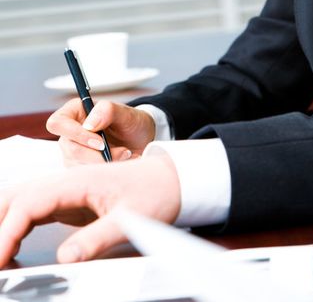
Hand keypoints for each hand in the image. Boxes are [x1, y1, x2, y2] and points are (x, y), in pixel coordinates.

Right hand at [0, 151, 180, 267]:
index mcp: (78, 181)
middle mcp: (67, 181)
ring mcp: (66, 188)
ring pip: (22, 199)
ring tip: (2, 256)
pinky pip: (34, 208)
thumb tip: (65, 259)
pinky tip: (13, 246)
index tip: (0, 259)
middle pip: (18, 196)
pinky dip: (17, 225)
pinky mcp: (69, 198)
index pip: (30, 202)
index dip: (8, 232)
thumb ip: (97, 238)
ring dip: (4, 222)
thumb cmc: (155, 193)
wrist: (171, 178)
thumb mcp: (130, 220)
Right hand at [46, 99, 155, 164]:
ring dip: (103, 164)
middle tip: (123, 152)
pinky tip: (119, 163)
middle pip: (69, 149)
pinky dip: (104, 173)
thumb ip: (107, 111)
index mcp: (75, 111)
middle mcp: (69, 132)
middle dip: (96, 155)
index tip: (100, 142)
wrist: (140, 140)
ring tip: (125, 155)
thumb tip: (89, 125)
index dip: (75, 134)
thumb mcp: (125, 113)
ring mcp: (72, 151)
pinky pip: (84, 176)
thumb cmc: (131, 123)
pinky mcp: (79, 167)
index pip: (58, 123)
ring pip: (76, 165)